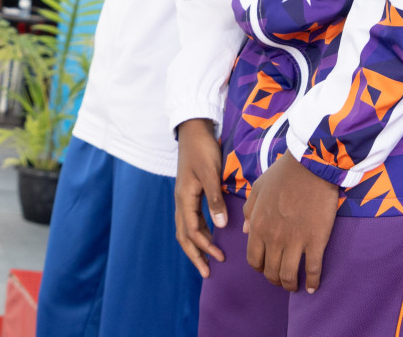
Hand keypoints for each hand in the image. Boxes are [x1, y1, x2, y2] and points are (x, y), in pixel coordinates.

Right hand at [175, 118, 227, 277]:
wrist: (193, 129)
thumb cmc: (202, 149)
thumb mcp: (210, 173)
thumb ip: (214, 200)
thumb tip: (220, 227)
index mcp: (184, 197)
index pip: (192, 230)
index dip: (205, 247)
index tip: (221, 258)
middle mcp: (181, 200)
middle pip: (184, 234)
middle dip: (195, 255)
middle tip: (207, 273)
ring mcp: (184, 196)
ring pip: (186, 228)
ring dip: (196, 245)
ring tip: (208, 260)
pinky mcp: (189, 192)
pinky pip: (191, 218)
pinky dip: (198, 231)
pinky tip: (209, 236)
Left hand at [243, 151, 338, 293]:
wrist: (311, 165)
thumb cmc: (283, 174)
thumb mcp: (258, 189)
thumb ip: (249, 211)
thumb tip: (245, 231)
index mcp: (258, 225)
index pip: (253, 259)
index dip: (259, 268)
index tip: (266, 269)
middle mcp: (274, 237)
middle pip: (270, 271)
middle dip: (275, 280)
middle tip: (282, 280)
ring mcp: (295, 241)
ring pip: (289, 275)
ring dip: (290, 285)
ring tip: (295, 286)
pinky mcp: (316, 240)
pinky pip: (312, 270)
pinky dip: (312, 282)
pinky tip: (312, 287)